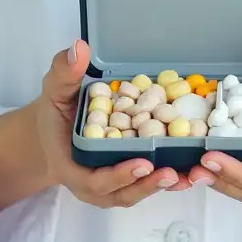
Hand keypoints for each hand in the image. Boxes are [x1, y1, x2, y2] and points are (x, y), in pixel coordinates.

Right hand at [35, 39, 191, 204]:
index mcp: (72, 168)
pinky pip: (143, 184)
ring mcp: (109, 186)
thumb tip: (79, 48)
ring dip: (161, 186)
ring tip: (187, 175)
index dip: (120, 175)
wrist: (54, 131)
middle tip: (173, 173)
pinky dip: (164, 180)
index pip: (96, 179)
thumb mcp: (55, 91)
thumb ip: (65, 73)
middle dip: (148, 185)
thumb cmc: (54, 114)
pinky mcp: (124, 180)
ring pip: (136, 192)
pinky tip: (187, 169)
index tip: (144, 162)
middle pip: (122, 193)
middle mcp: (91, 184)